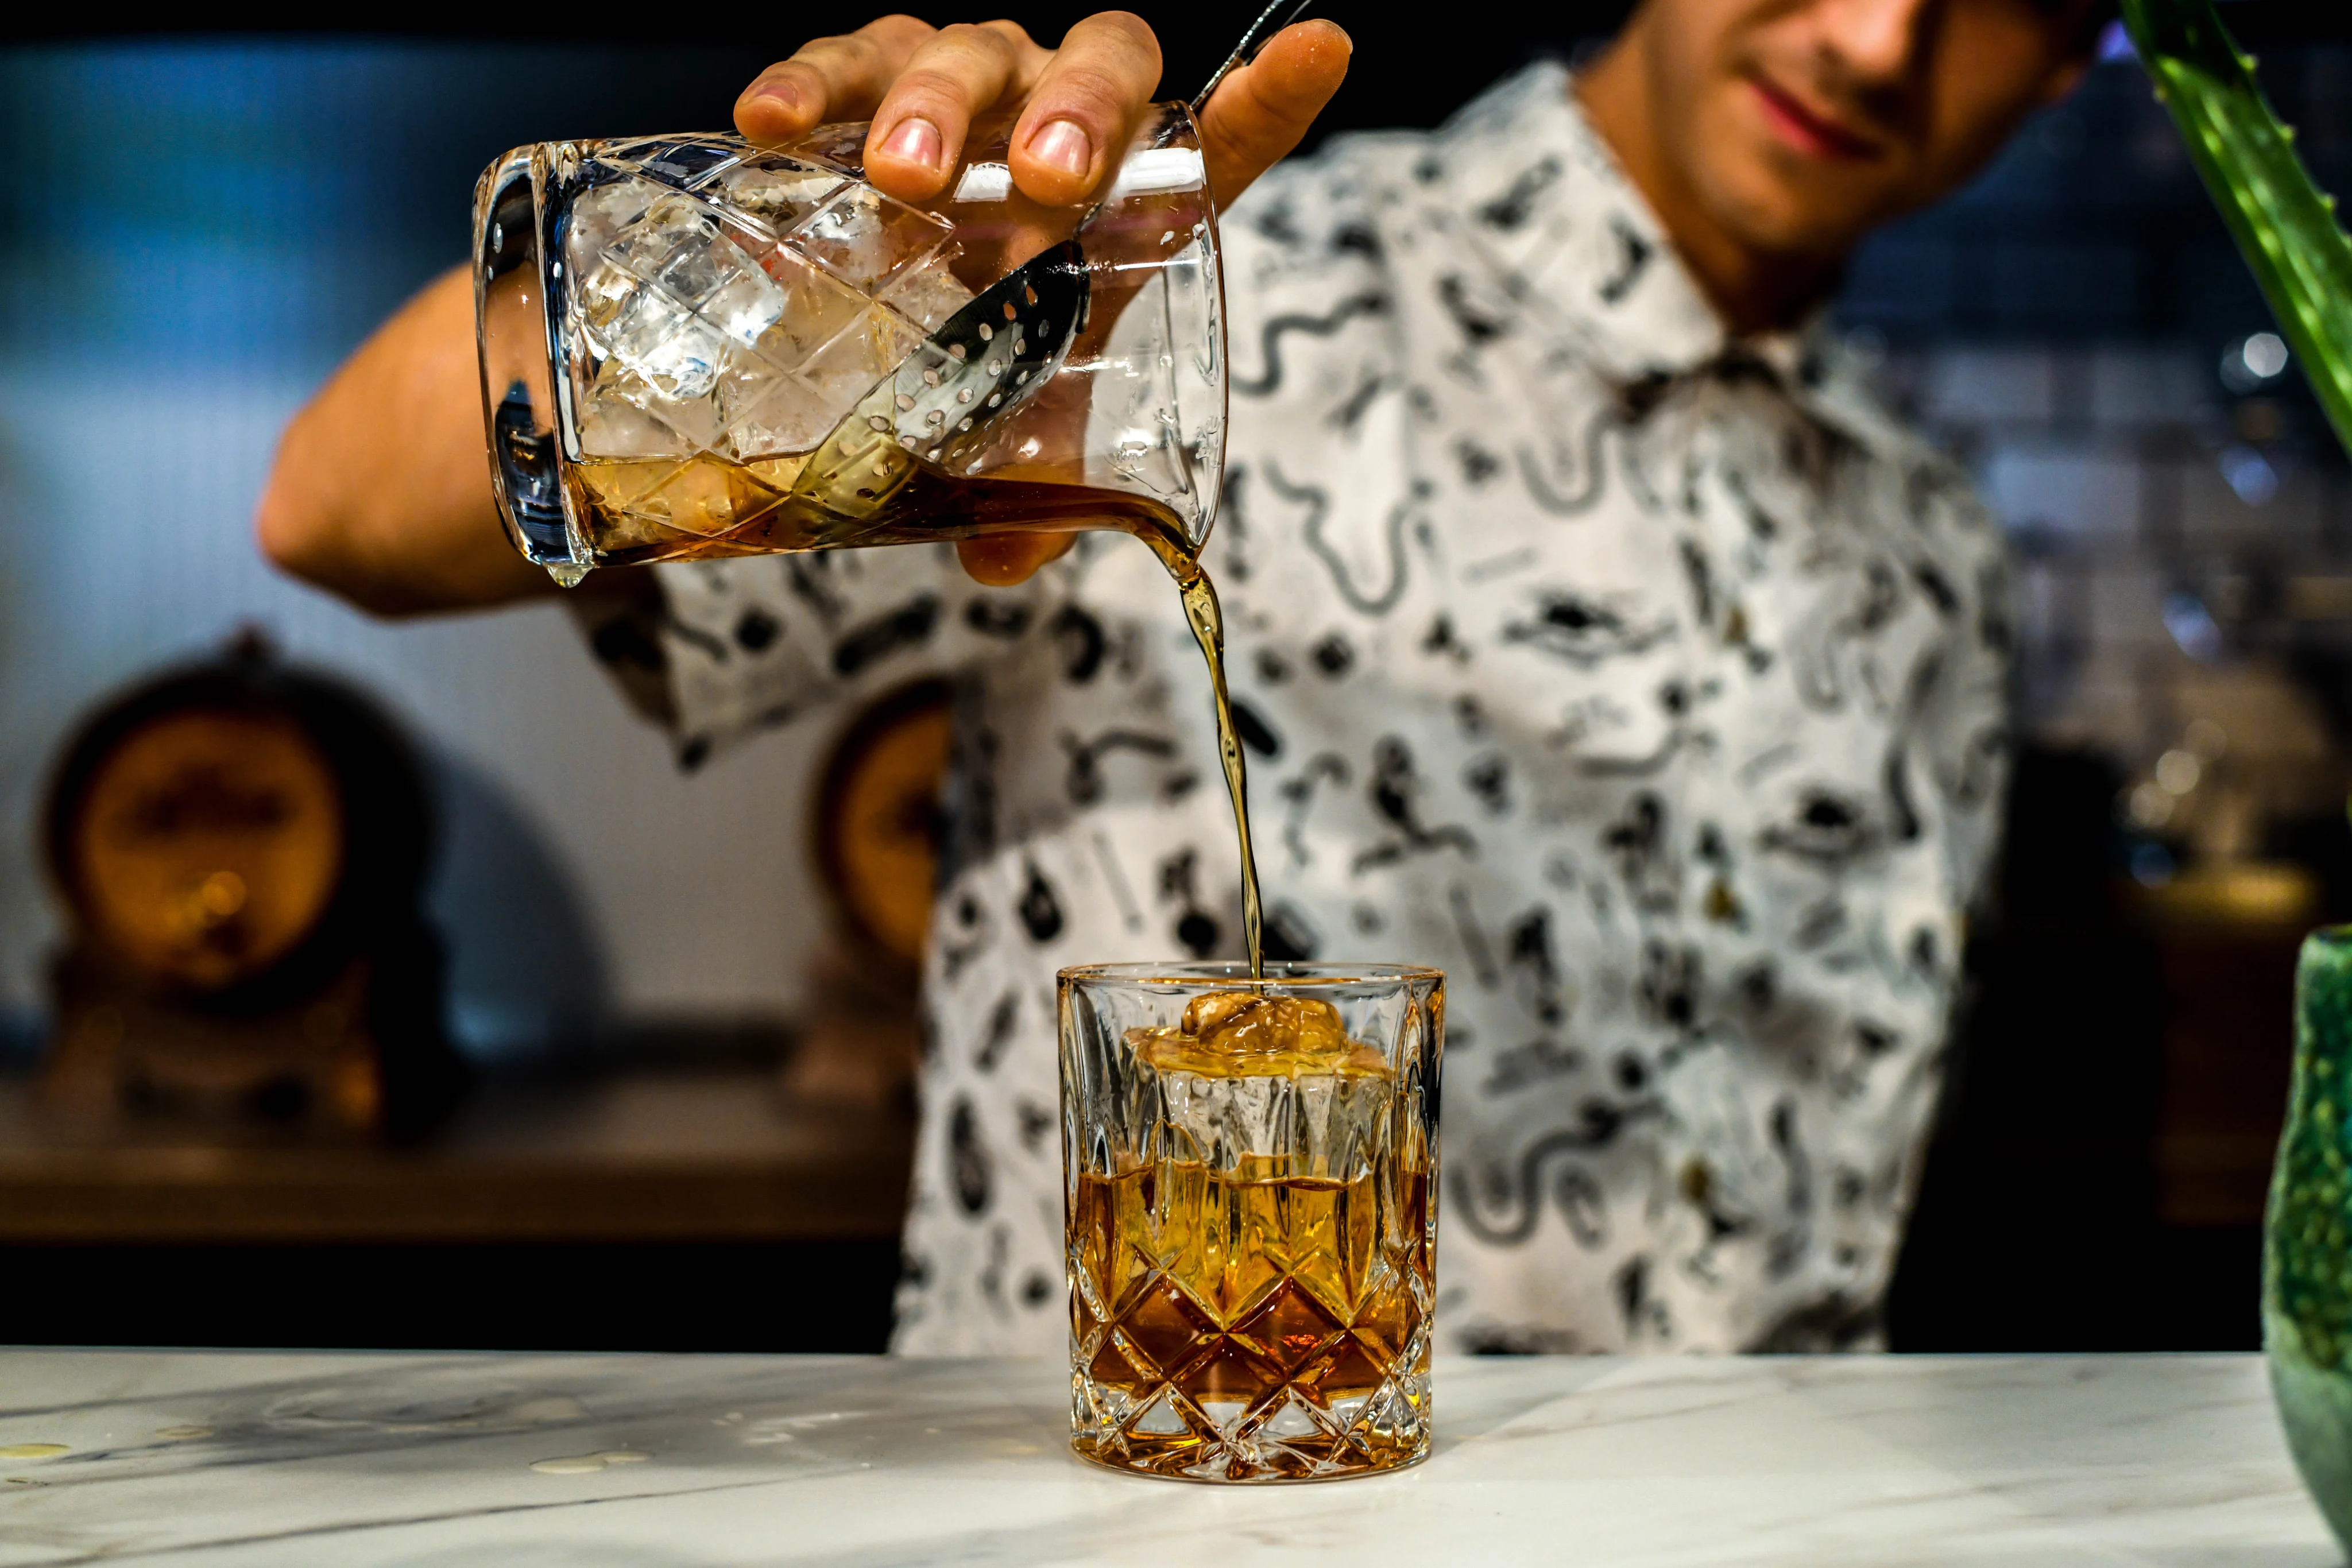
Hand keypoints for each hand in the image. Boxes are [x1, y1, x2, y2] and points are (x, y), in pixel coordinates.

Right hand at [732, 11, 1351, 585]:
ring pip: (971, 49)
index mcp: (1138, 198)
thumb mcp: (1027, 424)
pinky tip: (772, 122)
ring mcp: (969, 86)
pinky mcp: (872, 80)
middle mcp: (1063, 118)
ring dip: (937, 100)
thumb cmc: (993, 351)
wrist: (884, 310)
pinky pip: (847, 60)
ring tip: (899, 175)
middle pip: (1099, 63)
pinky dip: (811, 84)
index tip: (1324, 49)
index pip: (1225, 139)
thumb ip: (1037, 488)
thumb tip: (1004, 558)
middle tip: (1041, 176)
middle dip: (1075, 110)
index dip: (1272, 96)